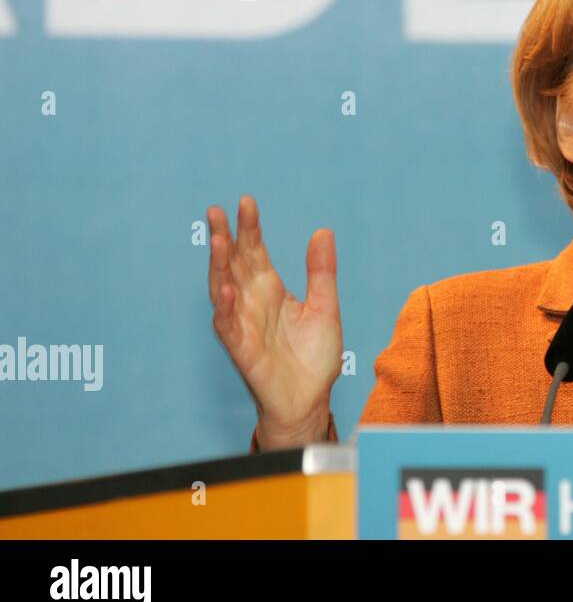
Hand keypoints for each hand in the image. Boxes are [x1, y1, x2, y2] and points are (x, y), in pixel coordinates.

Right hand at [207, 195, 342, 448]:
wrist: (310, 398)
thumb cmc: (313, 356)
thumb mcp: (325, 306)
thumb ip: (322, 271)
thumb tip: (322, 232)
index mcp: (270, 289)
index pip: (255, 252)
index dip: (250, 228)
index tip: (247, 202)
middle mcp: (252, 302)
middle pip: (233, 264)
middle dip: (225, 238)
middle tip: (218, 211)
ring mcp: (243, 324)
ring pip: (223, 289)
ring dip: (219, 267)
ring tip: (219, 241)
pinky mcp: (242, 349)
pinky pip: (227, 327)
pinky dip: (224, 309)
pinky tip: (226, 290)